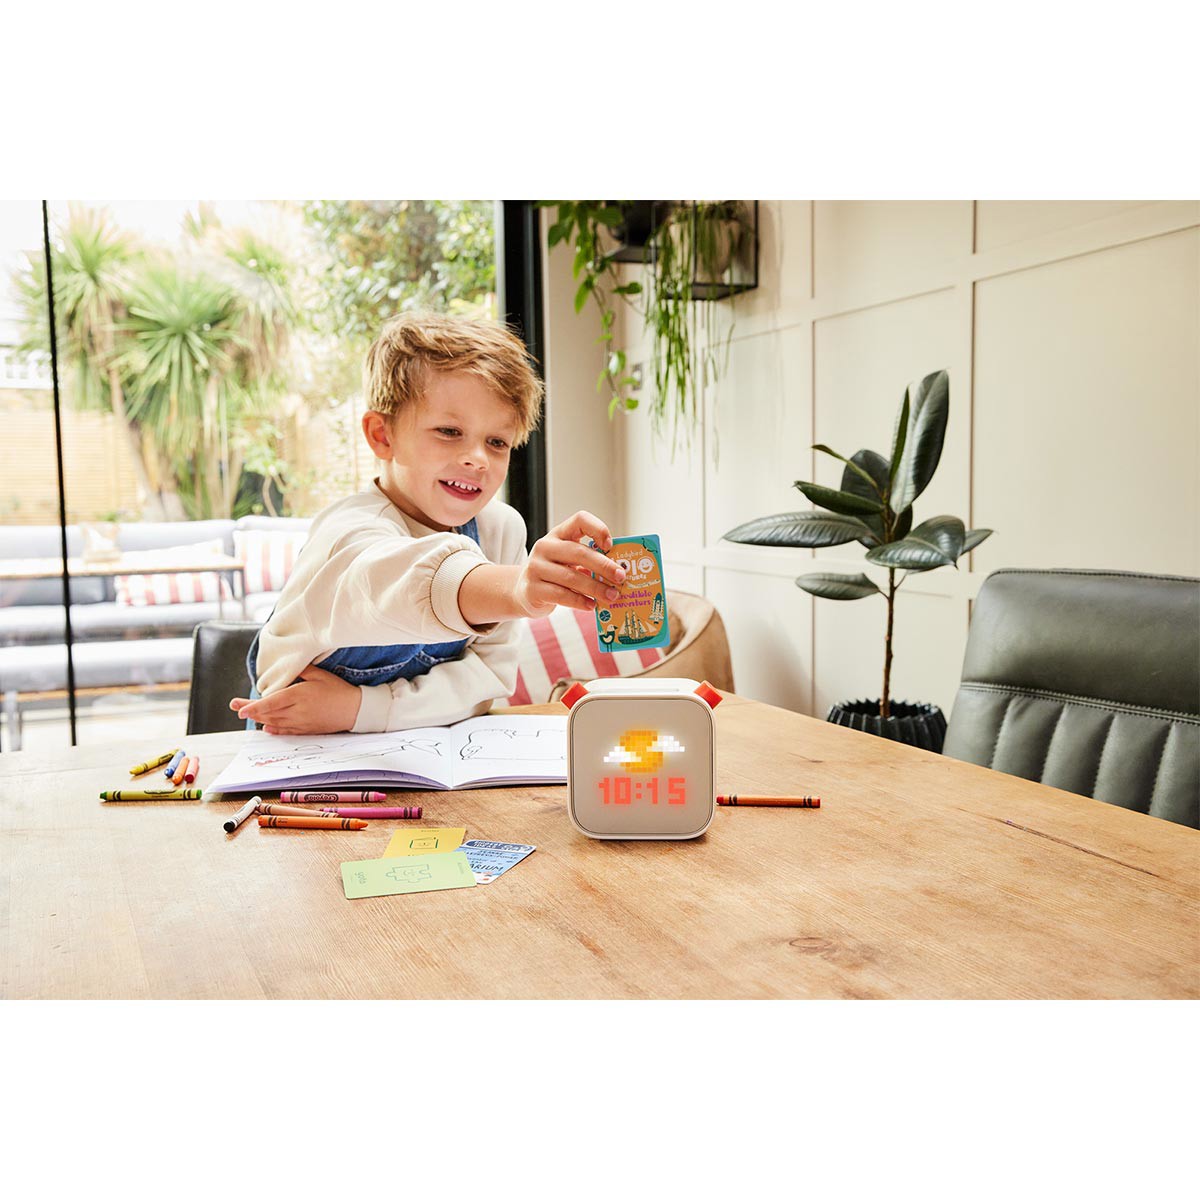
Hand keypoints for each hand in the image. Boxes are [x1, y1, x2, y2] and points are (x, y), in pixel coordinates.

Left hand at [229, 665, 362, 734]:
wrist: (355, 710)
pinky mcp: (307, 730)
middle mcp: (297, 711)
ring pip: (274, 722)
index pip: (271, 702)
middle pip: (268, 713)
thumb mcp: (320, 675)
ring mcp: (301, 722)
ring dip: (259, 719)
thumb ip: (300, 670)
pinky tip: (266, 728)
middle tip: (235, 706)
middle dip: (250, 710)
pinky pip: (286, 730)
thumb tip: (285, 668)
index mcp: (299, 695)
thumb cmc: (338, 689)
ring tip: (247, 714)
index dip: (253, 706)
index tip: (239, 708)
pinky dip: (274, 729)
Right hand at [513, 510, 625, 616]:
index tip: (610, 545)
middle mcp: (545, 547)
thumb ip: (588, 561)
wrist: (524, 591)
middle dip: (604, 566)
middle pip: (578, 552)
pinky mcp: (532, 589)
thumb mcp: (568, 560)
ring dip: (595, 588)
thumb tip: (618, 572)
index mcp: (558, 534)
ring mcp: (536, 567)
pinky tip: (591, 605)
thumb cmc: (555, 573)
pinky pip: (560, 595)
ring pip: (571, 577)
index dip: (598, 529)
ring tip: (612, 596)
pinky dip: (579, 601)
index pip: (580, 520)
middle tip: (621, 577)